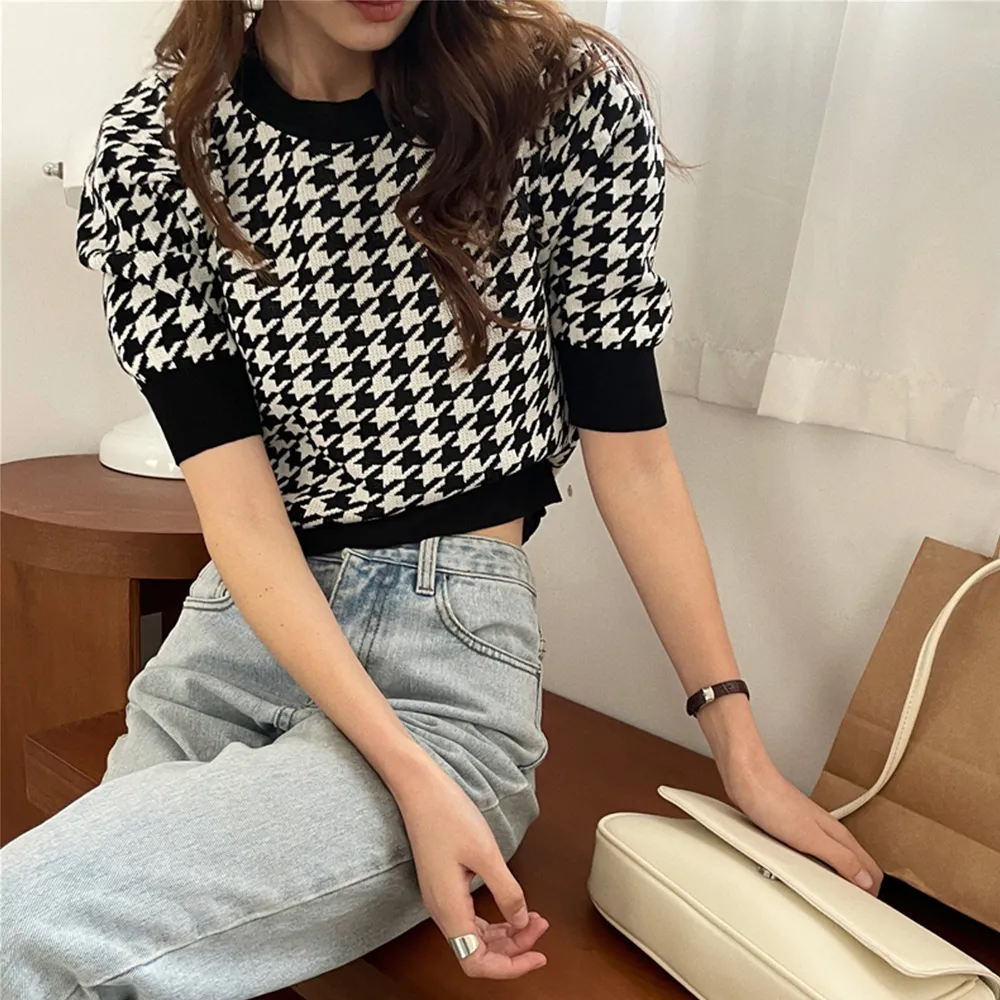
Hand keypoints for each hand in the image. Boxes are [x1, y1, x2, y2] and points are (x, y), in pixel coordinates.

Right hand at [394, 761, 548, 978]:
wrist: (420, 789)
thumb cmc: (447, 814)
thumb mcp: (486, 853)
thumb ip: (507, 891)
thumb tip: (521, 921)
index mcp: (448, 908)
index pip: (476, 963)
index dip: (509, 968)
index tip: (537, 955)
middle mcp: (441, 910)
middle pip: (478, 953)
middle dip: (514, 947)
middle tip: (541, 928)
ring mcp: (441, 899)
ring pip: (476, 937)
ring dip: (507, 934)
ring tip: (534, 918)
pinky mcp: (445, 887)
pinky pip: (471, 918)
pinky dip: (495, 919)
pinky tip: (513, 907)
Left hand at [698, 695, 881, 894]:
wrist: (748, 780)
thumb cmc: (774, 802)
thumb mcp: (811, 839)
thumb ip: (841, 859)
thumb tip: (866, 880)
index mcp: (839, 834)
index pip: (871, 868)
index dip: (874, 892)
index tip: (870, 912)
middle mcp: (828, 831)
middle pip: (856, 863)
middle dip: (861, 887)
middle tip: (856, 910)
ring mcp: (811, 829)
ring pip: (836, 858)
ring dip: (840, 878)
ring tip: (838, 898)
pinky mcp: (792, 829)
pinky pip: (814, 853)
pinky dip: (818, 868)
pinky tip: (809, 875)